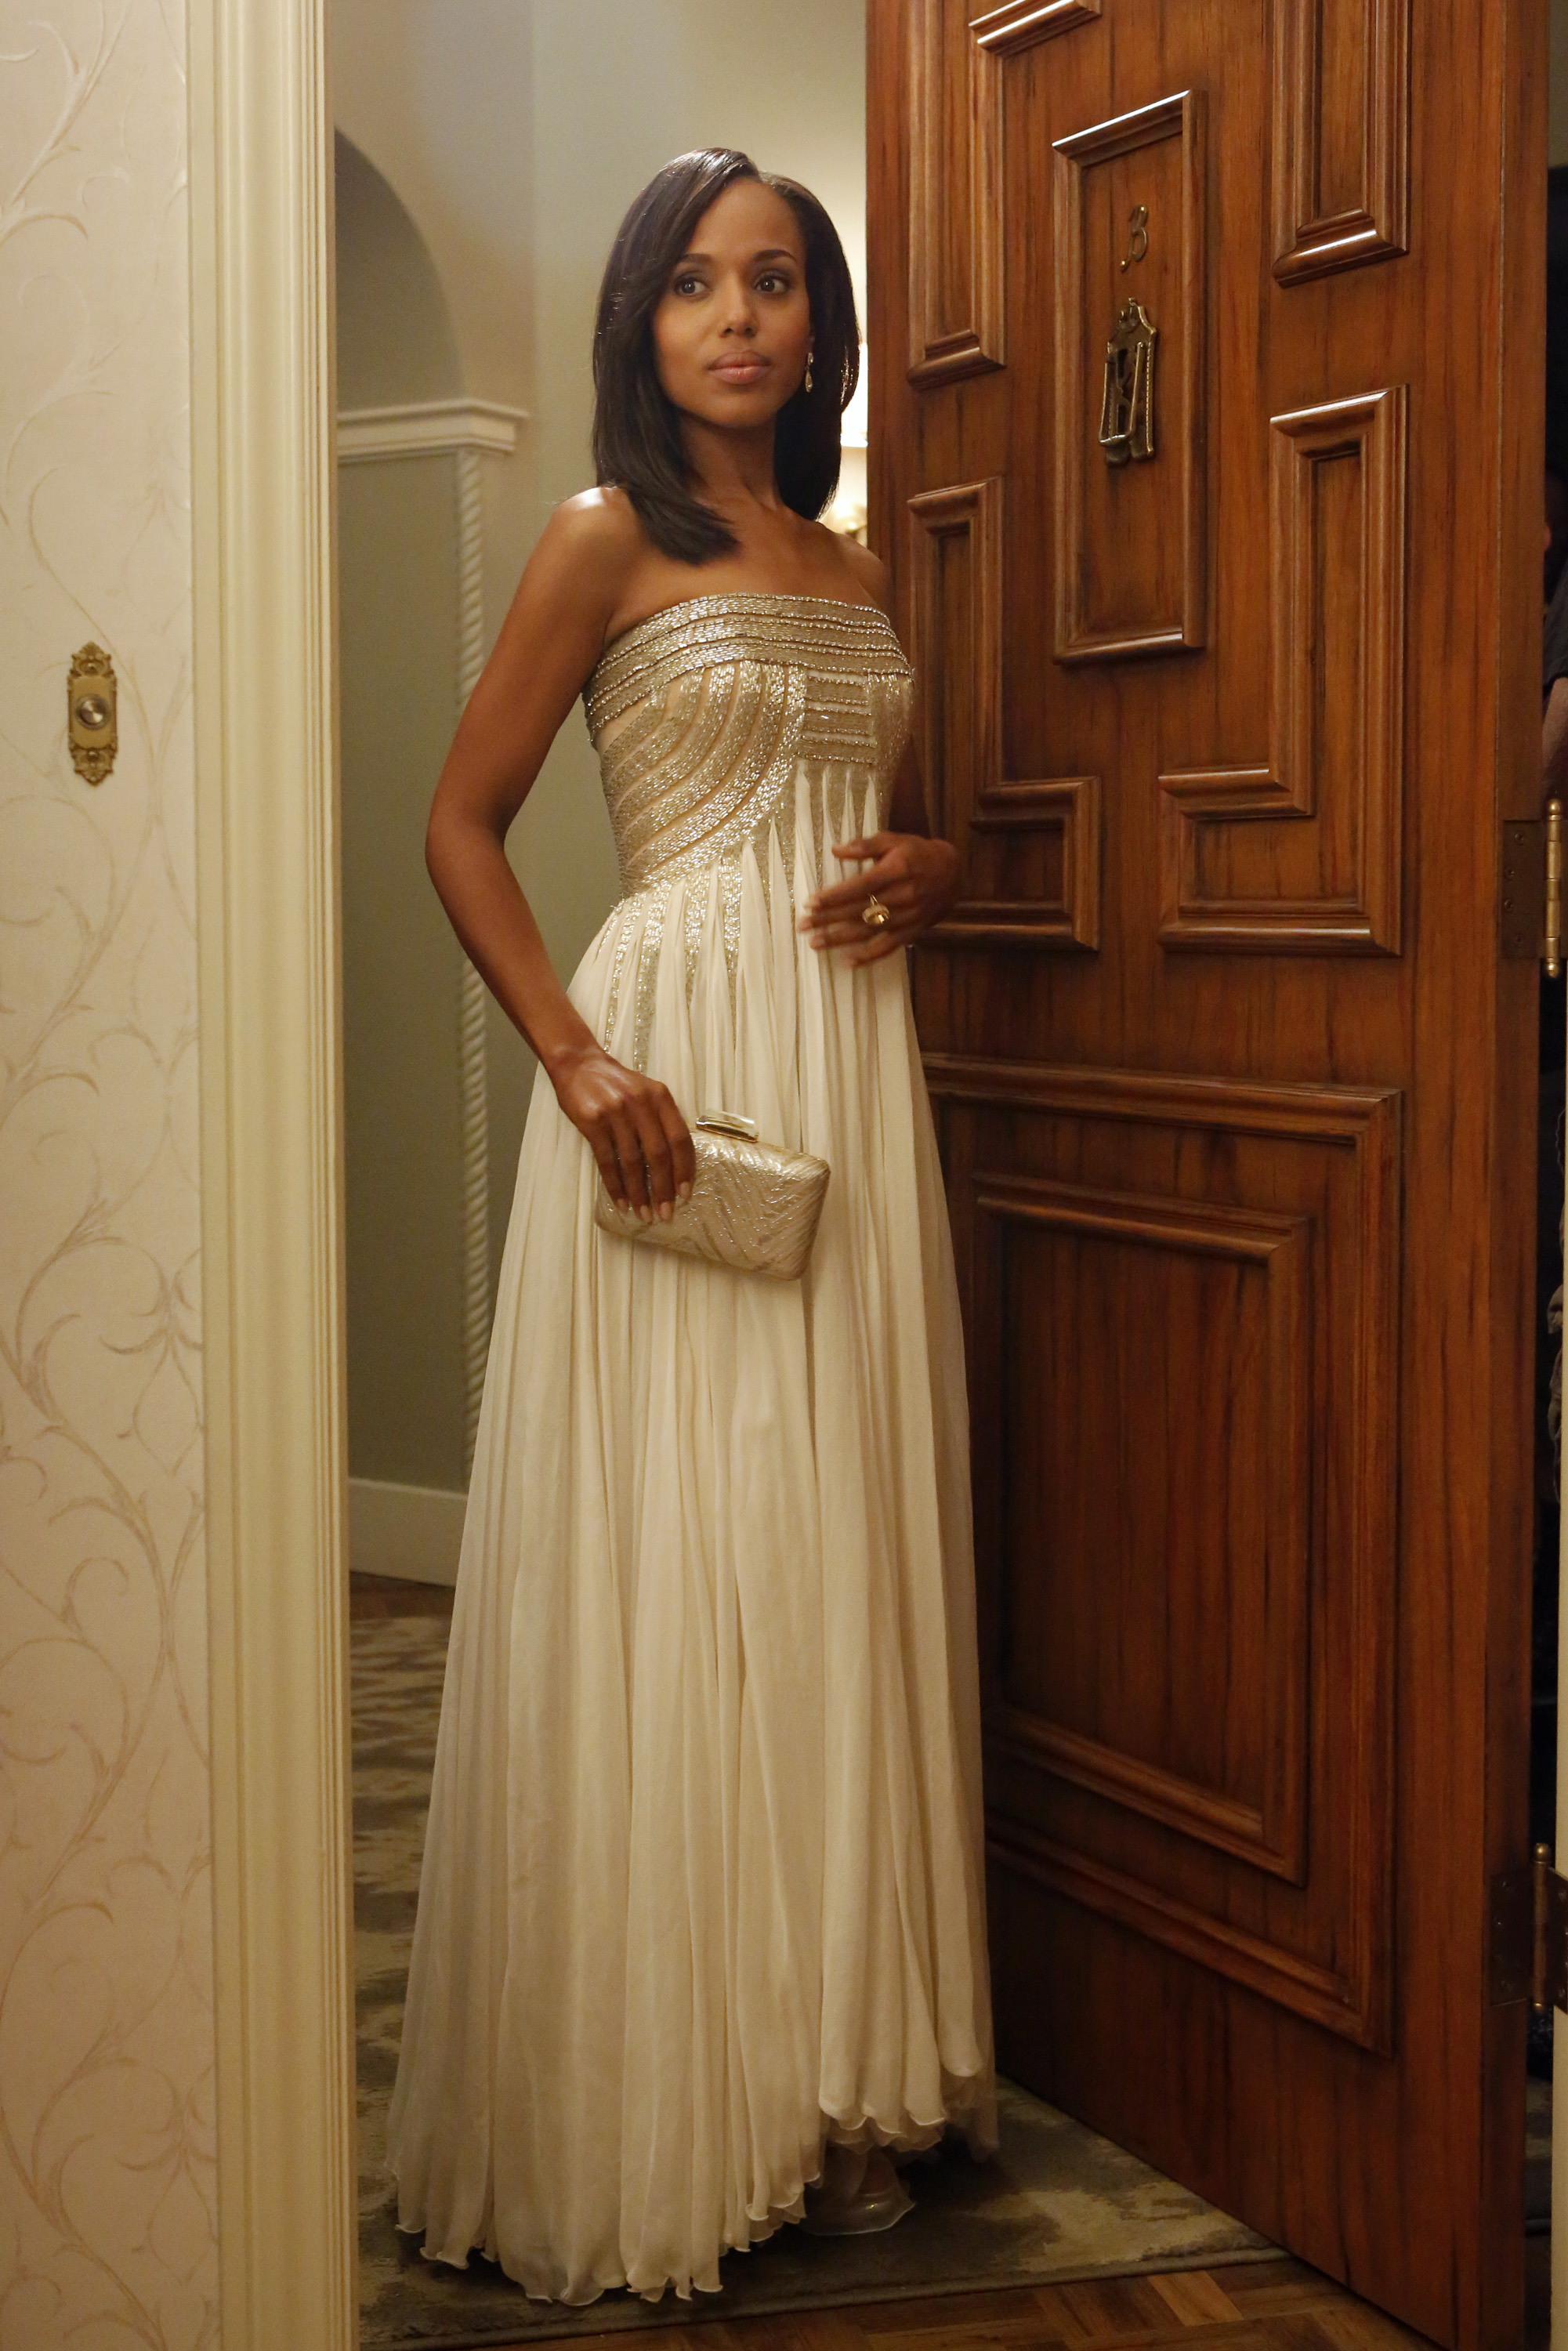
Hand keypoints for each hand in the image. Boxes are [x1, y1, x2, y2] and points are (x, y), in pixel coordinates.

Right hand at [548, 1044, 694, 1220]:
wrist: (579, 1065)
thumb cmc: (617, 1085)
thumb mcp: (647, 1093)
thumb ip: (661, 1120)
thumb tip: (675, 1166)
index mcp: (661, 1097)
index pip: (680, 1138)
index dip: (684, 1169)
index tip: (685, 1194)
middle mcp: (641, 1103)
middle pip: (658, 1154)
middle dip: (663, 1188)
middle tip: (664, 1213)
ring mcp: (616, 1112)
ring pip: (632, 1162)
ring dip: (639, 1192)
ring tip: (643, 1213)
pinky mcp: (593, 1122)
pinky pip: (606, 1161)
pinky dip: (615, 1185)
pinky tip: (621, 1202)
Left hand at [798, 832, 961, 964]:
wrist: (953, 873)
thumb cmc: (917, 853)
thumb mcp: (894, 840)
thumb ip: (865, 845)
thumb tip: (835, 850)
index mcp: (896, 870)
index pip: (860, 887)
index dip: (834, 896)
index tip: (811, 903)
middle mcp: (902, 896)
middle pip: (859, 911)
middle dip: (828, 919)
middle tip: (802, 925)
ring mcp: (908, 917)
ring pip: (869, 931)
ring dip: (840, 939)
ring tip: (815, 943)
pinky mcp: (912, 931)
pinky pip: (889, 947)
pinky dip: (868, 957)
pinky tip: (848, 962)